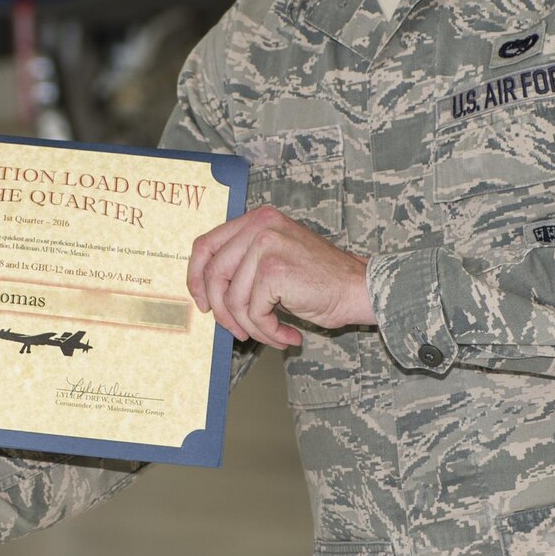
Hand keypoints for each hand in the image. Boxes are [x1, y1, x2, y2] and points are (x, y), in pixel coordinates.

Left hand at [187, 206, 373, 349]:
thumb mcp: (277, 257)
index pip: (206, 244)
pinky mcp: (273, 270)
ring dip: (251, 327)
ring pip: (234, 299)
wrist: (359, 289)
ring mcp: (265, 246)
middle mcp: (259, 226)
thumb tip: (208, 293)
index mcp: (257, 220)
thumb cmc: (321, 280)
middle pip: (214, 274)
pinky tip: (287, 335)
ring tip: (272, 335)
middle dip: (222, 311)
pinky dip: (268, 332)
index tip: (202, 302)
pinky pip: (254, 312)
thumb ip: (245, 264)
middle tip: (236, 331)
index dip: (196, 276)